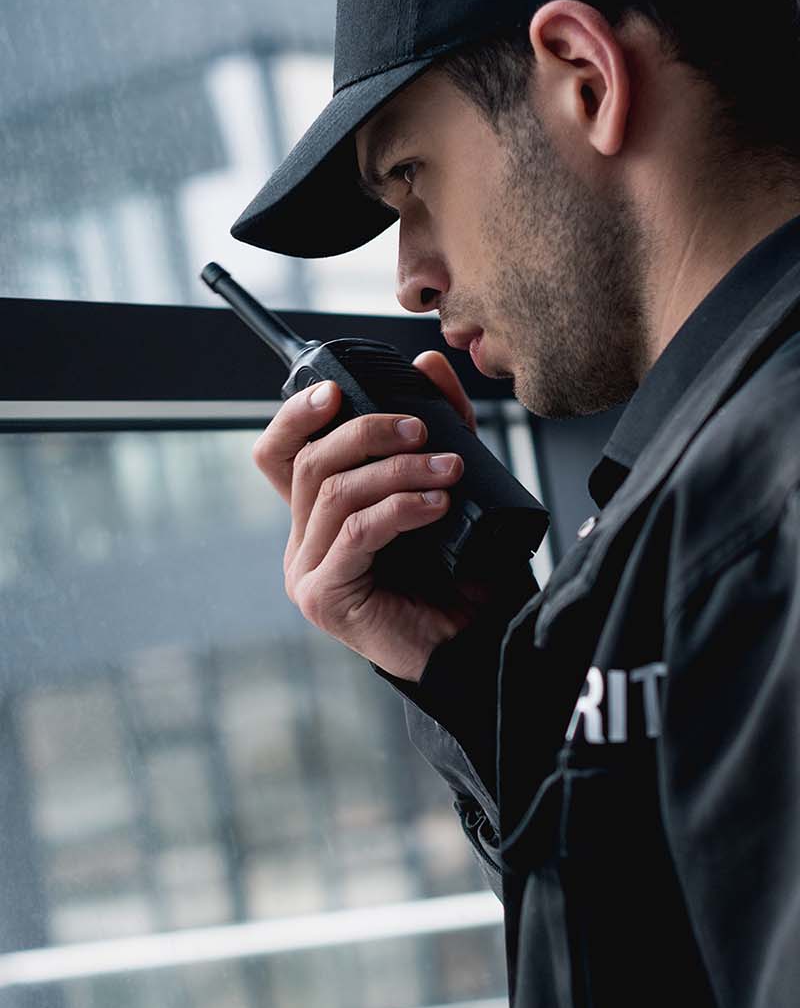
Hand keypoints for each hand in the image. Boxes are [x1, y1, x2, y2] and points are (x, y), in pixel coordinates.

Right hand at [252, 351, 481, 681]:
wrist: (483, 644)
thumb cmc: (465, 573)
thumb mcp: (452, 482)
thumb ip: (441, 424)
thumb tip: (424, 363)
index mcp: (322, 514)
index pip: (281, 453)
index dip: (296, 416)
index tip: (335, 391)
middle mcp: (305, 540)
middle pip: (309, 462)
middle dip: (367, 432)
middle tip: (422, 429)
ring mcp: (308, 571)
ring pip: (334, 493)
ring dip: (396, 470)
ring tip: (449, 470)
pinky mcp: (325, 597)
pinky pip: (354, 533)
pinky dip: (398, 509)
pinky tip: (437, 505)